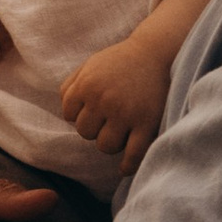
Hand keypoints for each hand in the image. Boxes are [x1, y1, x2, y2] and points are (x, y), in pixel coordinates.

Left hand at [60, 34, 173, 172]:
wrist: (154, 52)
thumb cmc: (119, 61)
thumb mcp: (90, 65)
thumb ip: (71, 85)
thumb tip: (66, 113)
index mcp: (87, 85)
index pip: (69, 115)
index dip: (80, 114)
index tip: (93, 110)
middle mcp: (104, 100)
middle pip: (85, 133)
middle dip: (94, 128)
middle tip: (108, 119)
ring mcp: (126, 113)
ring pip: (105, 146)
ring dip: (110, 142)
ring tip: (119, 132)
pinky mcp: (147, 123)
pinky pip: (133, 153)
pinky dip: (127, 165)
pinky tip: (125, 168)